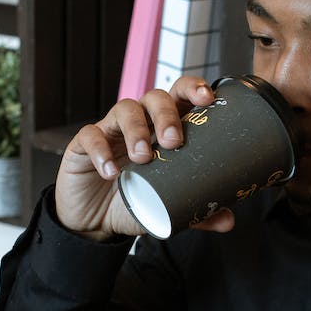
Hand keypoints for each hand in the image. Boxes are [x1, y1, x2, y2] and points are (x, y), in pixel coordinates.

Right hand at [55, 76, 236, 239]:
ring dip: (136, 129)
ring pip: (124, 109)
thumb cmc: (133, 201)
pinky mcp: (83, 144)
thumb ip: (195, 211)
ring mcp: (110, 130)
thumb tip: (228, 221)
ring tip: (143, 157)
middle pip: (154, 98)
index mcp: (162, 128)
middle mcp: (138, 122)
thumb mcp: (166, 207)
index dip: (193, 89)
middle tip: (174, 141)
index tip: (207, 99)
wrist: (94, 222)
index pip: (179, 95)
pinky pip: (90, 136)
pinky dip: (100, 151)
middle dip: (166, 114)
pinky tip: (110, 172)